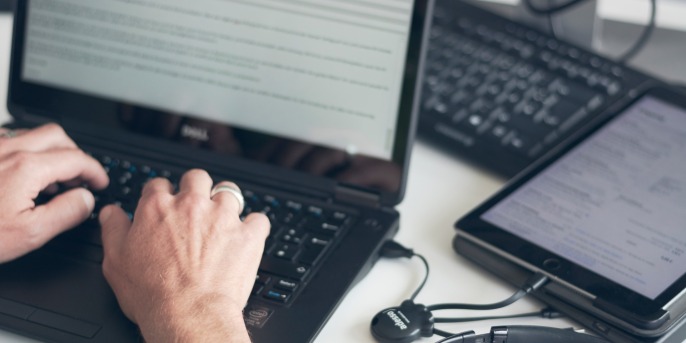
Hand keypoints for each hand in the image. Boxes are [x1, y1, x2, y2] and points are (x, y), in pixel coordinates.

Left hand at [0, 124, 108, 262]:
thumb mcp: (30, 234)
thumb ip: (67, 212)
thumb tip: (86, 199)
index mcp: (27, 168)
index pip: (77, 158)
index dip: (96, 171)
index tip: (100, 183)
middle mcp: (8, 150)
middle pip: (57, 136)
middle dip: (76, 154)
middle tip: (80, 178)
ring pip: (32, 134)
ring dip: (51, 150)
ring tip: (53, 177)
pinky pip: (8, 140)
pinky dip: (26, 151)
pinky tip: (22, 174)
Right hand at [99, 170, 269, 342]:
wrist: (189, 314)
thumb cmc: (152, 294)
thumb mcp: (116, 261)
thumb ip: (113, 229)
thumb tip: (111, 212)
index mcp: (158, 208)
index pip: (159, 185)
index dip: (161, 195)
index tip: (164, 207)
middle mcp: (192, 205)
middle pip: (196, 178)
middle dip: (195, 188)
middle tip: (195, 208)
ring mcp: (223, 217)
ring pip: (229, 192)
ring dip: (225, 204)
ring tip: (222, 221)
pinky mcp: (248, 234)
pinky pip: (259, 219)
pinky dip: (254, 226)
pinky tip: (247, 235)